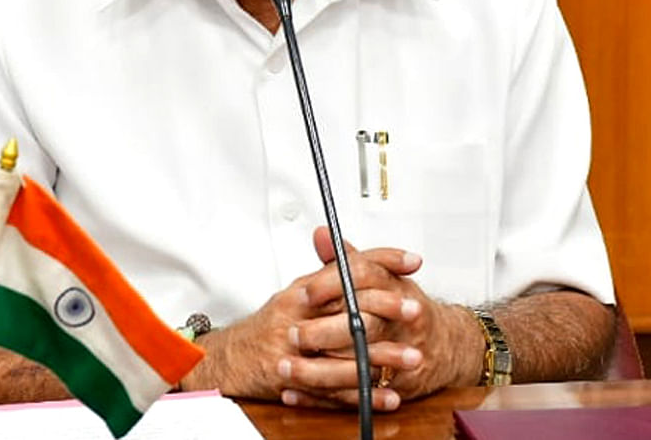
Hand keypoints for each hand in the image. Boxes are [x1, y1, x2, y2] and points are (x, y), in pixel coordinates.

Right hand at [177, 228, 422, 408]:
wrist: (233, 358)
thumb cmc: (274, 324)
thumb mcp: (302, 291)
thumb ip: (333, 271)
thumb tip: (361, 253)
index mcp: (304, 291)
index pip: (346, 268)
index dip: (381, 262)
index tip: (411, 262)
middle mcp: (299, 317)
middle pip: (347, 309)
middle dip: (386, 310)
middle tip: (416, 310)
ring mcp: (297, 352)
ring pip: (344, 353)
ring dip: (381, 358)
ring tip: (412, 358)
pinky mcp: (296, 382)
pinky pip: (335, 392)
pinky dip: (363, 396)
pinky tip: (388, 396)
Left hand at [279, 228, 480, 408]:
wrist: (444, 344)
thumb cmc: (406, 307)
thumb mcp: (381, 276)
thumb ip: (346, 259)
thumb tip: (322, 235)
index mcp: (396, 288)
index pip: (365, 278)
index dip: (332, 284)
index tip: (306, 292)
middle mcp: (402, 320)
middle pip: (362, 325)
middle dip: (324, 332)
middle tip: (293, 334)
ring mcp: (401, 353)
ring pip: (357, 363)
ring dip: (318, 370)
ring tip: (287, 368)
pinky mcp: (395, 384)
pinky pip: (357, 393)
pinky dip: (324, 397)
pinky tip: (296, 393)